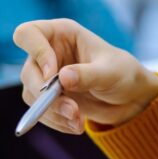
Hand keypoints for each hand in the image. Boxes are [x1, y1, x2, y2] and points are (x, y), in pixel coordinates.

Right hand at [13, 18, 157, 133]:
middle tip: (72, 110)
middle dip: (47, 96)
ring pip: (32, 95)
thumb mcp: (110, 72)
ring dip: (53, 113)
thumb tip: (62, 78)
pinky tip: (76, 125)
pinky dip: (56, 121)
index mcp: (62, 33)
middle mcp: (48, 52)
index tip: (52, 75)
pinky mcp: (47, 97)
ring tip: (78, 121)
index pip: (28, 34)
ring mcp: (45, 76)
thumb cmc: (123, 74)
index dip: (36, 53)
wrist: (128, 98)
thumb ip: (87, 75)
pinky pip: (39, 112)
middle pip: (28, 73)